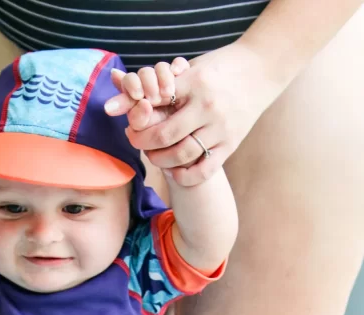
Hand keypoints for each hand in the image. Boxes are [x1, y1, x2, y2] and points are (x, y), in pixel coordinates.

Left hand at [107, 41, 283, 185]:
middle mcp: (208, 106)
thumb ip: (163, 83)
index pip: (156, 103)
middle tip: (135, 140)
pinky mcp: (230, 144)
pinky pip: (202, 170)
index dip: (137, 116)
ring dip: (160, 159)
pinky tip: (173, 170)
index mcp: (195, 83)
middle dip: (143, 142)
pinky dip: (183, 175)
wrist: (261, 70)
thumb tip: (123, 93)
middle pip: (164, 134)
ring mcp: (220, 128)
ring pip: (181, 155)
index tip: (130, 123)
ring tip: (153, 154)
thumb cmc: (219, 68)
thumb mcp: (192, 68)